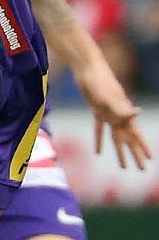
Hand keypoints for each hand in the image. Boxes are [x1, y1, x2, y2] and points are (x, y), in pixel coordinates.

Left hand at [74, 55, 150, 169]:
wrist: (88, 70)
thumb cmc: (100, 82)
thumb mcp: (109, 97)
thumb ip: (121, 107)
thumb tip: (138, 113)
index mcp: (125, 114)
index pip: (136, 134)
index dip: (143, 147)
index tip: (151, 159)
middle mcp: (120, 116)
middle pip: (129, 140)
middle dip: (135, 155)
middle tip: (141, 169)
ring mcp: (109, 114)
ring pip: (116, 138)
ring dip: (120, 152)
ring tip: (124, 167)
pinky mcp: (97, 111)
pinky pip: (99, 129)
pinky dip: (99, 141)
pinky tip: (98, 153)